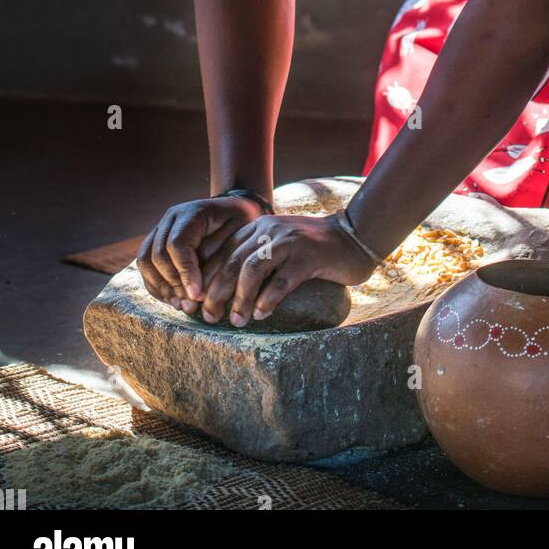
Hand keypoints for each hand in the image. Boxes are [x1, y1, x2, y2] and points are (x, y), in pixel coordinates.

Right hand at [137, 194, 264, 309]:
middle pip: (157, 255)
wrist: (233, 210)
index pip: (177, 244)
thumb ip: (217, 259)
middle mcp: (170, 219)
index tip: (197, 295)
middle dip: (172, 284)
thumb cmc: (240, 224)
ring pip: (145, 261)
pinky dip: (155, 285)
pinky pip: (145, 265)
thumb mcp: (239, 235)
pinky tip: (172, 299)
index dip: (185, 272)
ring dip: (161, 287)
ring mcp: (160, 229)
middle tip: (189, 305)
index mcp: (191, 212)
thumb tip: (197, 292)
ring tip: (180, 304)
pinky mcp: (155, 242)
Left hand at [197, 213, 375, 326]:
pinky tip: (261, 314)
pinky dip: (267, 299)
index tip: (196, 302)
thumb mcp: (280, 243)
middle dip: (215, 292)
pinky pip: (281, 281)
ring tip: (236, 321)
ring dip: (239, 299)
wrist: (353, 236)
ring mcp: (289, 243)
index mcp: (259, 227)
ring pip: (251, 270)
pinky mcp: (308, 257)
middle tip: (208, 316)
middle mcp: (270, 231)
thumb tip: (225, 288)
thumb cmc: (314, 247)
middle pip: (232, 262)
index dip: (205, 277)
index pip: (223, 252)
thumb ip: (257, 255)